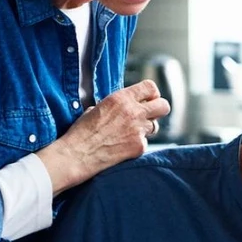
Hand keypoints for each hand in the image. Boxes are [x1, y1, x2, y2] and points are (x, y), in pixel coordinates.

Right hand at [37, 80, 170, 193]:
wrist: (77, 154)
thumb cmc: (82, 131)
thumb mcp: (98, 107)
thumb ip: (117, 105)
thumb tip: (126, 106)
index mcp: (122, 98)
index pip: (150, 87)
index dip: (151, 93)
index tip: (148, 99)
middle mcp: (134, 112)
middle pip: (163, 106)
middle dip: (159, 110)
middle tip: (150, 115)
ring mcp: (138, 130)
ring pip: (155, 126)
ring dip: (146, 129)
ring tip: (129, 133)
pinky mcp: (139, 146)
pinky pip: (145, 142)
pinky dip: (136, 145)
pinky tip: (122, 147)